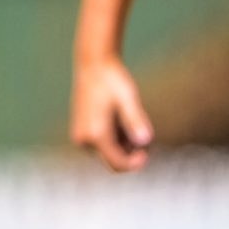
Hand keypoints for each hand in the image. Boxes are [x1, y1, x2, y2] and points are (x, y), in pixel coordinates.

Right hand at [70, 55, 154, 171]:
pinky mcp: (81, 133)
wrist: (93, 64)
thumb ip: (136, 121)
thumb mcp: (128, 99)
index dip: (134, 163)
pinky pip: (101, 145)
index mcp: (95, 134)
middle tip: (142, 127)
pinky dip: (114, 137)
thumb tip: (146, 140)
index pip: (117, 163)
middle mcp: (84, 140)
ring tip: (127, 116)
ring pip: (107, 152)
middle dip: (129, 151)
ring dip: (122, 143)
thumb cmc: (112, 80)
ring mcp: (80, 137)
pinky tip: (118, 117)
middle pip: (112, 160)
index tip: (148, 154)